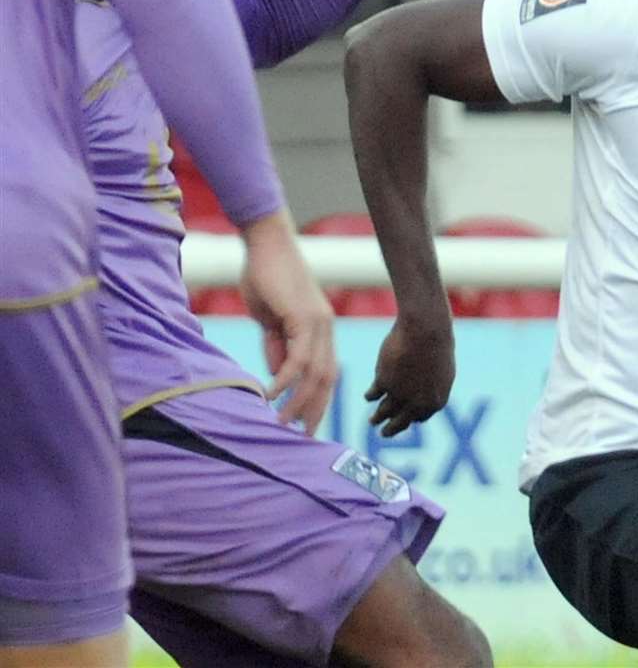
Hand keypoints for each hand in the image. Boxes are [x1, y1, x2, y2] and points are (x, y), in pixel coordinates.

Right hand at [239, 210, 338, 433]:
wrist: (266, 245)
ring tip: (282, 423)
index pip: (326, 373)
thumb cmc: (266, 279)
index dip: (318, 401)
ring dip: (299, 401)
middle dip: (315, 410)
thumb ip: (277, 346)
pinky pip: (298, 356)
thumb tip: (278, 375)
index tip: (308, 425)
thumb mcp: (270, 321)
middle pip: (327, 379)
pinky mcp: (304, 317)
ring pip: (315, 372)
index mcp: (320, 330)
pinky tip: (272, 395)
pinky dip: (285, 379)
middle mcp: (325, 328)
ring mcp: (318, 323)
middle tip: (303, 437)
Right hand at [365, 317, 455, 437]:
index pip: (419, 418)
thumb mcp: (440, 370)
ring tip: (372, 421)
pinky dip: (370, 395)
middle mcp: (417, 403)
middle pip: (400, 423)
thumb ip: (431, 386)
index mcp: (435, 401)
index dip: (411, 418)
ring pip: (383, 413)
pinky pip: (373, 394)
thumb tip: (421, 397)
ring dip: (377, 418)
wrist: (426, 330)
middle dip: (391, 430)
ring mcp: (399, 395)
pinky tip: (368, 396)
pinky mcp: (383, 382)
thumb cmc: (436, 345)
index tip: (403, 420)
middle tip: (384, 433)